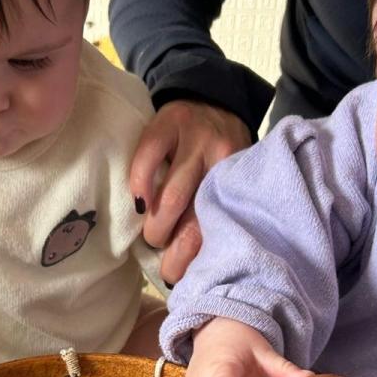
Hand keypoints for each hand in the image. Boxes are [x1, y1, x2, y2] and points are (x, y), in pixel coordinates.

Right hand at [130, 100, 250, 285]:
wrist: (214, 97)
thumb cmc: (219, 155)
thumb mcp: (228, 181)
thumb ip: (217, 212)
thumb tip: (196, 263)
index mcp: (239, 181)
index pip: (218, 229)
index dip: (196, 260)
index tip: (181, 279)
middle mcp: (222, 159)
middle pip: (195, 219)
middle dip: (175, 250)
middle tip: (166, 267)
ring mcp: (196, 138)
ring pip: (172, 196)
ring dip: (157, 226)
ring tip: (153, 237)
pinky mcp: (169, 121)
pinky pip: (148, 156)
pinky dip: (140, 184)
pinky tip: (137, 202)